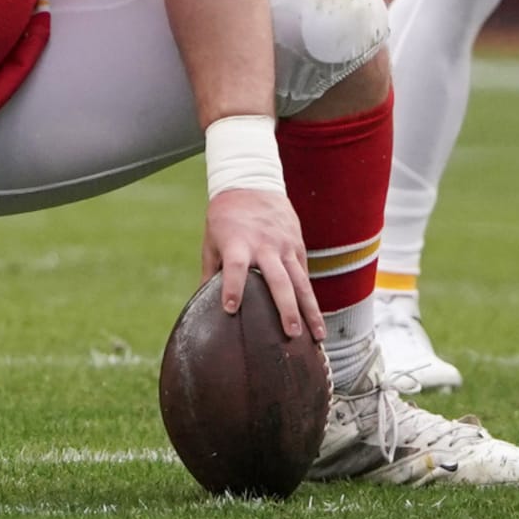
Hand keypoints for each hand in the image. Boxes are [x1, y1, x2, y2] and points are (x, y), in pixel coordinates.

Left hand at [202, 188, 322, 341]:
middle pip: (278, 280)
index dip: (233, 287)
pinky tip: (317, 320)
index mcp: (238, 243)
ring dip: (310, 309)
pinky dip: (311, 297)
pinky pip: (305, 274)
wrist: (252, 182)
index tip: (230, 309)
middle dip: (286, 308)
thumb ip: (210, 273)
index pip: (235, 267)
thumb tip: (200, 306)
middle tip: (291, 333)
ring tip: (318, 336)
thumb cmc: (226, 217)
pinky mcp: (298, 245)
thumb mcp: (211, 240)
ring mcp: (285, 246)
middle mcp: (264, 246)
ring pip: (301, 281)